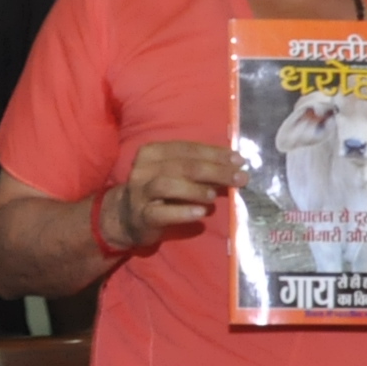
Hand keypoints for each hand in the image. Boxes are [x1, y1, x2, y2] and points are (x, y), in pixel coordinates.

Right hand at [107, 140, 239, 250]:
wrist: (127, 217)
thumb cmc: (158, 191)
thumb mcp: (174, 172)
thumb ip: (197, 166)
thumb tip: (234, 163)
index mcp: (153, 152)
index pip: (187, 148)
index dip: (214, 153)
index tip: (239, 160)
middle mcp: (144, 168)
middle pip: (182, 165)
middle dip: (214, 170)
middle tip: (238, 177)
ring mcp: (140, 193)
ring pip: (168, 185)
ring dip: (195, 189)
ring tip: (214, 195)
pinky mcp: (142, 216)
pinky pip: (161, 213)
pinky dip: (182, 211)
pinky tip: (201, 213)